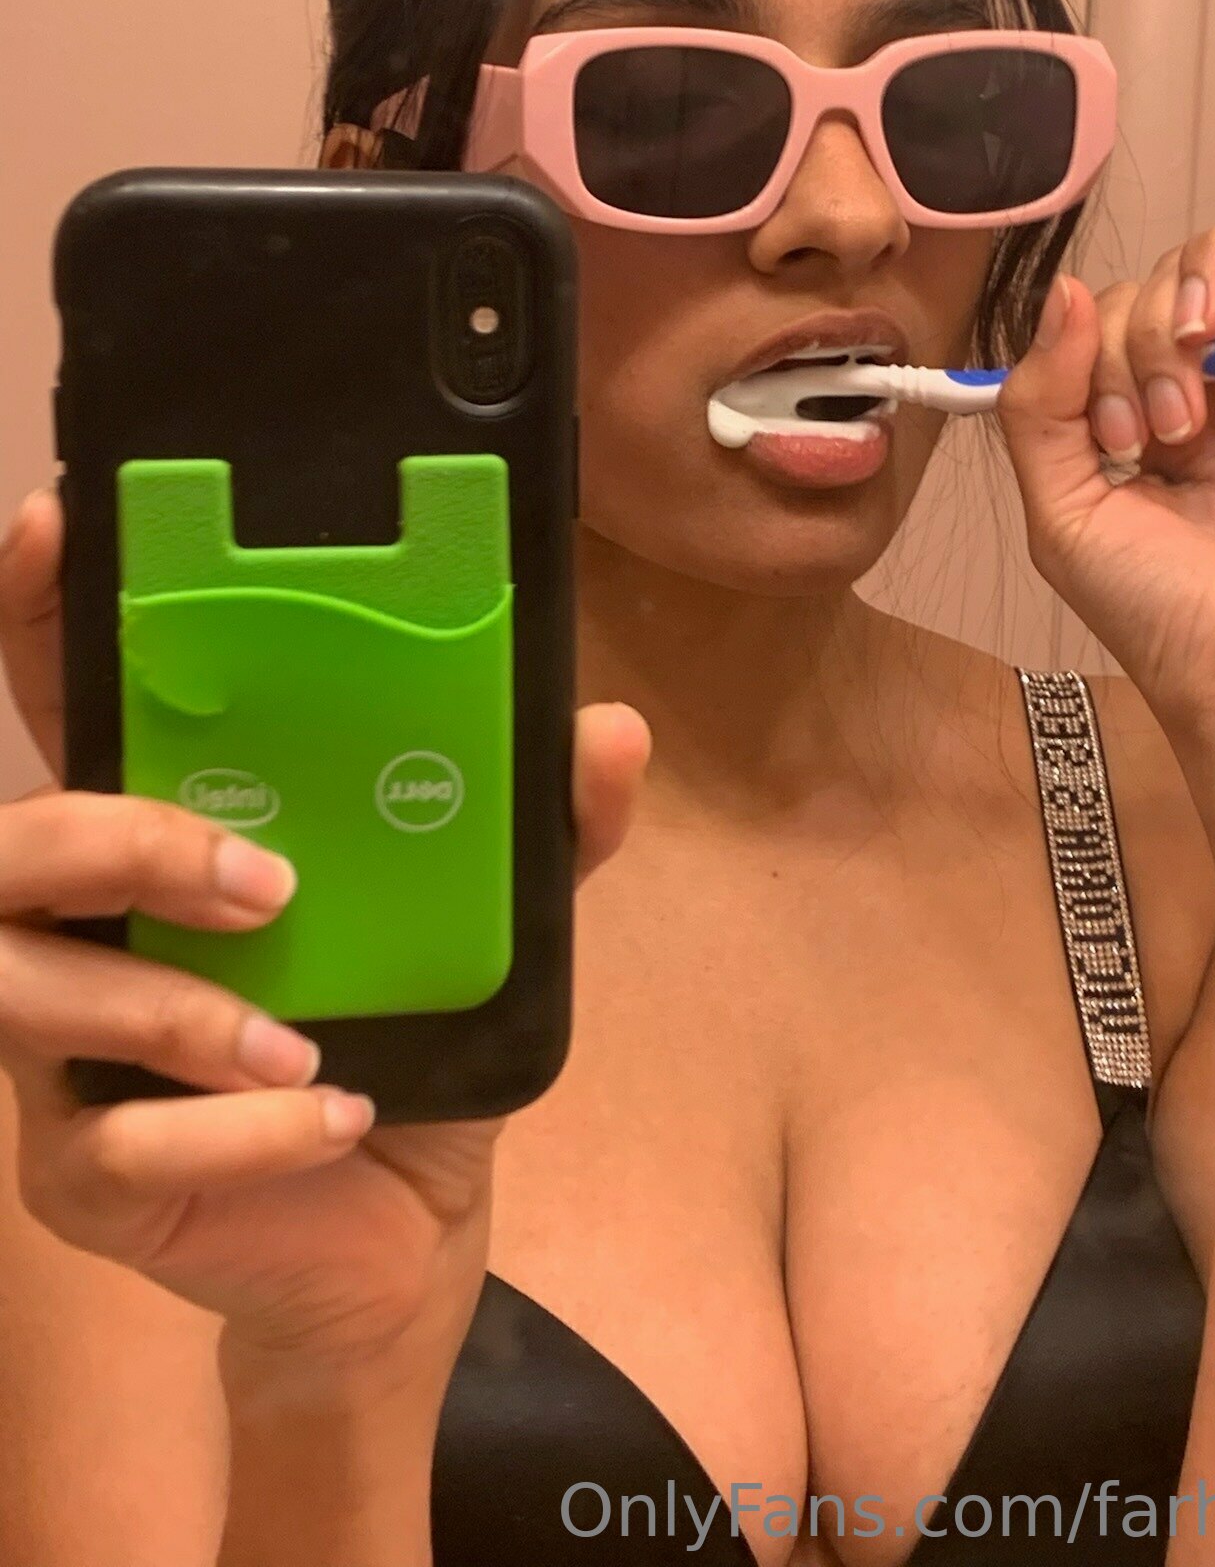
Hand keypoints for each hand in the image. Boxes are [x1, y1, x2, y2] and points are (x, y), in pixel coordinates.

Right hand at [0, 487, 649, 1379]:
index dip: (35, 618)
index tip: (53, 525)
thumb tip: (612, 731)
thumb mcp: (482, 932)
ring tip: (301, 1033)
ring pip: (24, 994)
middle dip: (120, 839)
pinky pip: (114, 1144)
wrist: (399, 1234)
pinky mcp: (80, 1176)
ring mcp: (62, 1055)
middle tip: (269, 882)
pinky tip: (334, 1118)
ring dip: (171, 1005)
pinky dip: (238, 1133)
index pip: (70, 707)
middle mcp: (86, 931)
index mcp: (165, 840)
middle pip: (10, 846)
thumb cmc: (410, 1046)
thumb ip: (537, 835)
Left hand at [997, 220, 1214, 750]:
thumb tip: (1061, 292)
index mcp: (1146, 408)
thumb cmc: (1163, 616)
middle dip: (1141, 332)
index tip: (1111, 438)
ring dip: (1212, 280)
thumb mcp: (1061, 510)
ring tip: (1201, 360)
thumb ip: (1040, 404)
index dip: (1091, 350)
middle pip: (1176, 277)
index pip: (1109, 313)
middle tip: (1153, 428)